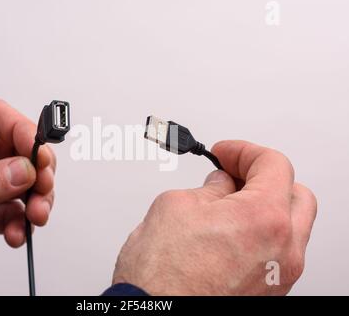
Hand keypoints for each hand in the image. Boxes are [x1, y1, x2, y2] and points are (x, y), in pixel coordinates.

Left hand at [0, 99, 55, 288]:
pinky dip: (20, 224)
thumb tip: (24, 169)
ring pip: (20, 186)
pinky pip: (10, 215)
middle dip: (37, 170)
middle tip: (43, 186)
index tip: (39, 154)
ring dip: (34, 200)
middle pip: (16, 152)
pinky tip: (15, 232)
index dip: (23, 131)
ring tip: (35, 215)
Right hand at [113, 140, 316, 294]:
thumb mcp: (176, 206)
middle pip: (295, 193)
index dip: (245, 151)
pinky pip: (277, 251)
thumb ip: (208, 189)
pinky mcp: (268, 291)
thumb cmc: (161, 275)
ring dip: (263, 206)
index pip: (274, 165)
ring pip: (289, 225)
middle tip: (233, 173)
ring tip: (227, 203)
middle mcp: (283, 250)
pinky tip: (229, 230)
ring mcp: (279, 275)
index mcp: (264, 219)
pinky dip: (259, 232)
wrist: (155, 314)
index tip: (225, 153)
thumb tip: (220, 185)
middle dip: (263, 177)